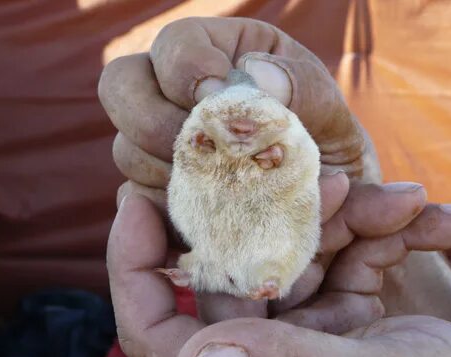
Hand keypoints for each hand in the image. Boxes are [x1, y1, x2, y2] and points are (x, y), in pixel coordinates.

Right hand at [98, 16, 379, 214]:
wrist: (326, 204)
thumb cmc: (326, 144)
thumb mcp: (328, 110)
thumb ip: (302, 89)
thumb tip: (257, 76)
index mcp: (220, 54)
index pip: (175, 43)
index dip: (186, 68)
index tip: (217, 97)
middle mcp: (177, 94)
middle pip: (122, 86)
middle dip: (155, 121)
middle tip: (204, 151)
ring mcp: (160, 144)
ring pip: (126, 149)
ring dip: (169, 172)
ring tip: (225, 191)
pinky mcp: (158, 190)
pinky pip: (135, 199)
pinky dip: (163, 210)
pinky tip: (206, 218)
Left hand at [106, 194, 450, 356]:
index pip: (158, 330)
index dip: (135, 268)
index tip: (135, 199)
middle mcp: (270, 356)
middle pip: (244, 265)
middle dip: (289, 215)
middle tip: (329, 177)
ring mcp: (311, 330)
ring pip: (304, 248)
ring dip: (358, 216)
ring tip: (409, 198)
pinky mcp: (352, 313)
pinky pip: (355, 254)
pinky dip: (396, 232)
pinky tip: (447, 222)